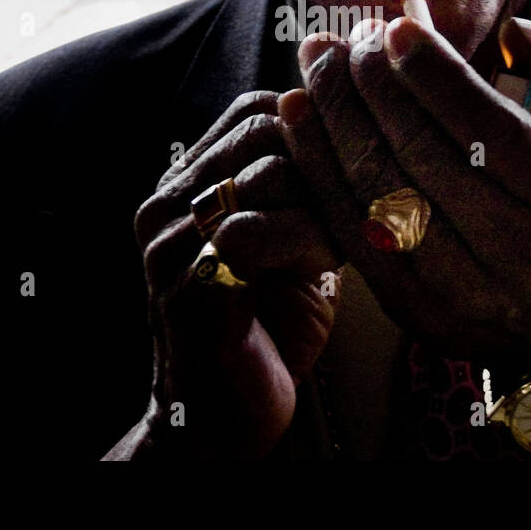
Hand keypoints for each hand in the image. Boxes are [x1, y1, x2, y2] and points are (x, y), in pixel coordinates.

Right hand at [119, 91, 340, 458]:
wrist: (222, 422)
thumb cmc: (269, 330)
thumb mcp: (291, 241)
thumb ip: (306, 187)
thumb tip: (362, 128)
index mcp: (187, 182)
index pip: (258, 107)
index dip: (318, 126)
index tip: (355, 168)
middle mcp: (168, 201)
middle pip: (267, 126)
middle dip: (326, 164)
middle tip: (350, 212)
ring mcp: (170, 240)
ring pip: (267, 170)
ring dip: (323, 204)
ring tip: (337, 245)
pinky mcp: (185, 283)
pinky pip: (256, 229)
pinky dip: (308, 240)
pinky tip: (324, 266)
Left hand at [280, 17, 530, 369]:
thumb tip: (512, 29)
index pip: (492, 130)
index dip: (435, 75)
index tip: (396, 27)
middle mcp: (521, 255)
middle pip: (424, 156)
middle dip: (375, 85)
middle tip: (349, 38)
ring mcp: (464, 292)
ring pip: (379, 193)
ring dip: (335, 119)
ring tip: (317, 64)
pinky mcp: (416, 312)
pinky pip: (351, 232)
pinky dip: (318, 170)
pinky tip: (300, 118)